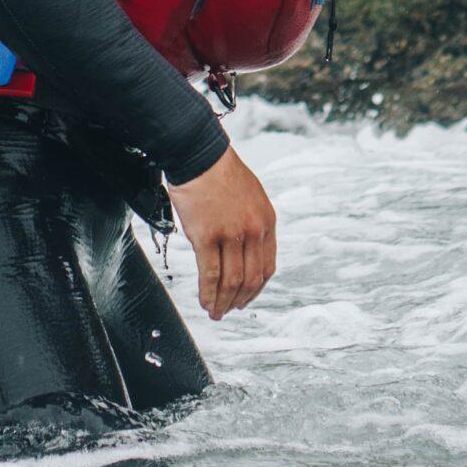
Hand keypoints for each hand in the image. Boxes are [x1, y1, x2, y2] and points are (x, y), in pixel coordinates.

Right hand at [165, 146, 277, 319]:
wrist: (199, 155)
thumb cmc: (220, 172)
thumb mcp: (251, 196)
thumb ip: (253, 222)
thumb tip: (246, 249)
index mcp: (267, 222)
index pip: (267, 266)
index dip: (256, 289)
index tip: (246, 298)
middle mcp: (253, 231)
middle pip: (250, 278)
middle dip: (240, 300)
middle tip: (229, 311)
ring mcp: (231, 234)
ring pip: (231, 281)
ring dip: (223, 302)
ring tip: (215, 312)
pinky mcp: (207, 236)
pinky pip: (210, 273)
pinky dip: (208, 293)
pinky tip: (205, 302)